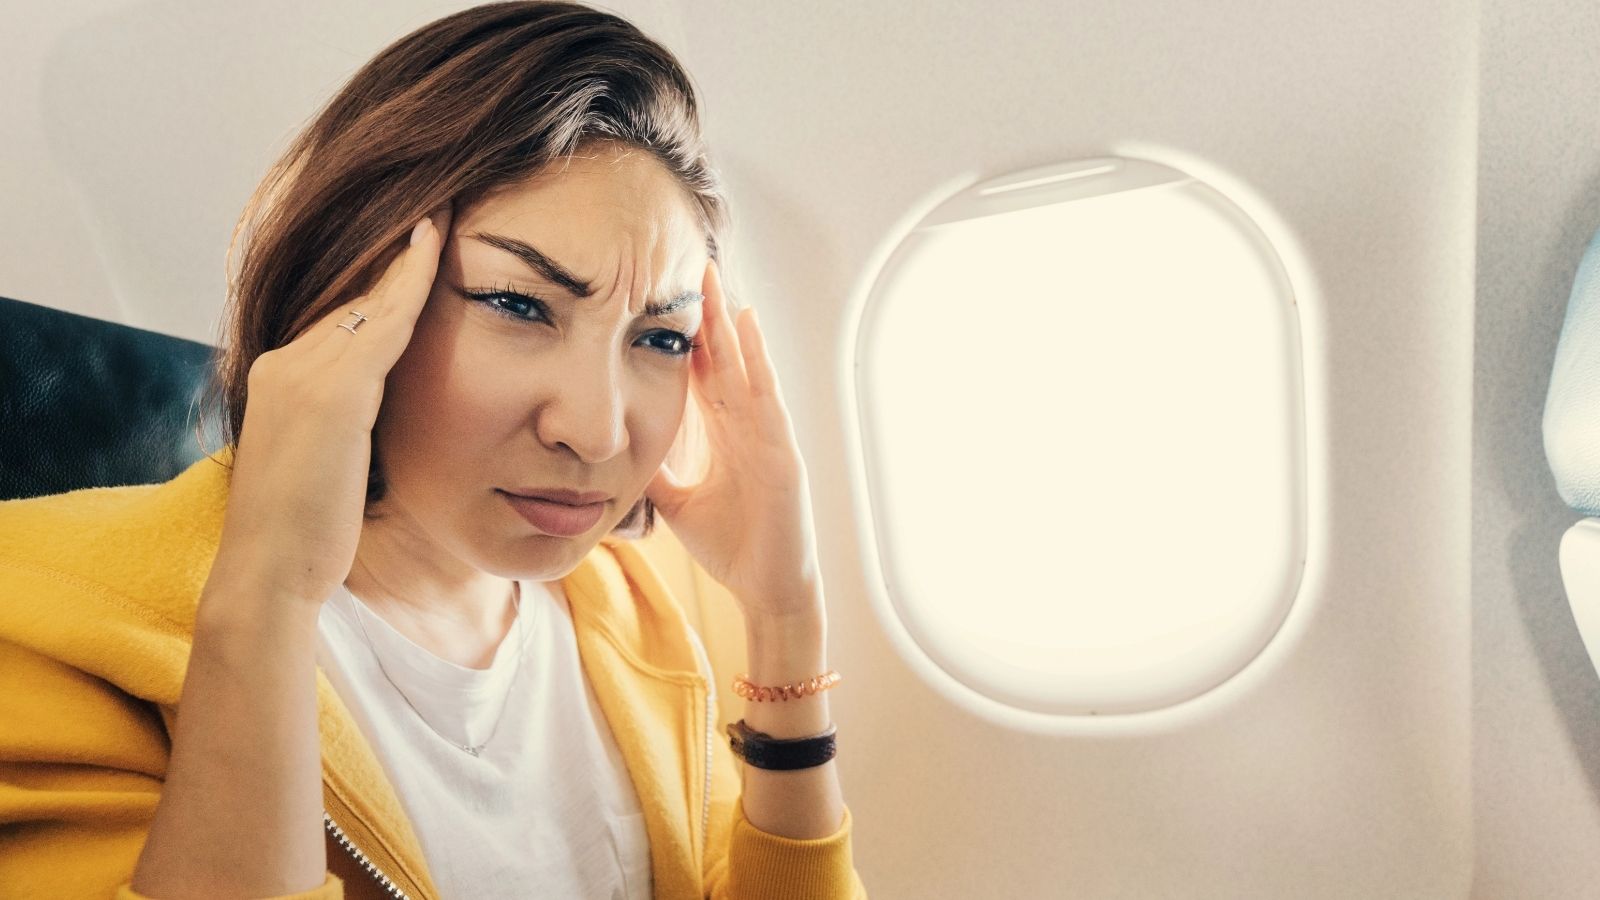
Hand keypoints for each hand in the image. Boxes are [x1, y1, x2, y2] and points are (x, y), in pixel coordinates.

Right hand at [208, 203, 454, 611]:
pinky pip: (384, 321)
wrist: (270, 574)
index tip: (420, 249)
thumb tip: (379, 419)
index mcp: (279, 378)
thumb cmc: (304, 536)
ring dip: (409, 254)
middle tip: (440, 208)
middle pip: (354, 297)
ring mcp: (303, 374)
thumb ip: (346, 427)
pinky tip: (438, 246)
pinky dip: (412, 280)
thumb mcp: (326, 466)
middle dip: (397, 257)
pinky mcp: (331, 393)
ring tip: (444, 211)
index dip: (384, 284)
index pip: (342, 318)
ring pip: (369, 299)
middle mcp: (284, 363)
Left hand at [644, 260, 824, 624]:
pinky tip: (748, 323)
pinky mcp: (782, 450)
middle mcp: (746, 425)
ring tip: (713, 278)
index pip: (701, 373)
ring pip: (745, 364)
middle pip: (723, 356)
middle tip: (688, 263)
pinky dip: (758, 358)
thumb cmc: (731, 546)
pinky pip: (767, 394)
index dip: (683, 335)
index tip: (661, 296)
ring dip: (729, 321)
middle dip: (706, 313)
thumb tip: (615, 448)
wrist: (766, 588)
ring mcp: (767, 433)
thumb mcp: (677, 501)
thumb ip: (653, 471)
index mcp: (724, 434)